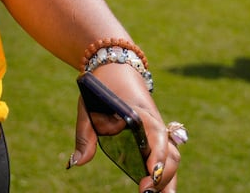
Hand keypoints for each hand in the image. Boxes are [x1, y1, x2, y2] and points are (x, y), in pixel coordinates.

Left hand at [70, 64, 180, 191]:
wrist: (116, 69)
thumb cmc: (101, 88)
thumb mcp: (87, 107)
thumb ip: (84, 135)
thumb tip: (76, 162)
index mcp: (141, 114)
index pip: (156, 137)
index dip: (157, 157)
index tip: (150, 175)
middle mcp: (155, 125)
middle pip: (170, 154)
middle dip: (162, 176)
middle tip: (144, 192)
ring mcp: (159, 133)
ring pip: (172, 159)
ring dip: (168, 180)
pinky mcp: (157, 140)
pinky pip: (167, 159)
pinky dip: (166, 176)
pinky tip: (160, 192)